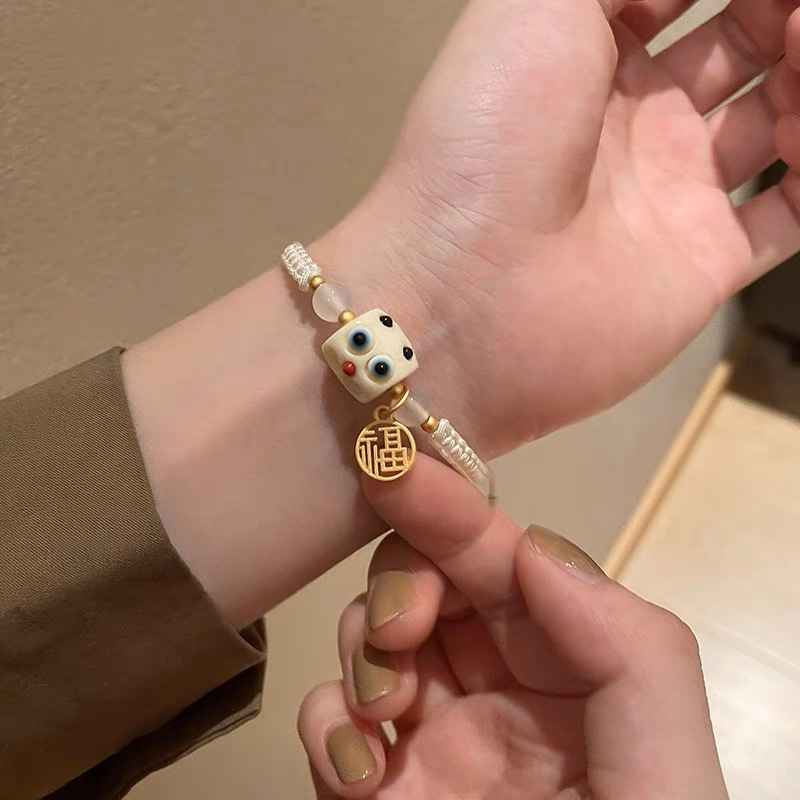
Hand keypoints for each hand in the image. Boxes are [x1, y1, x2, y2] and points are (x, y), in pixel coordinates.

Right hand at [298, 457, 727, 798]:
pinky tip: (363, 773)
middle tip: (404, 636)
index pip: (499, 556)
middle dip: (401, 588)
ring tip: (391, 719)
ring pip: (371, 637)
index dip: (446, 505)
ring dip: (365, 657)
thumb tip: (531, 549)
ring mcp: (435, 729)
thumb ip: (625, 640)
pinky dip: (332, 728)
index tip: (390, 465)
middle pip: (424, 581)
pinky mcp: (381, 784)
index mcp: (568, 655)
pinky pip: (335, 721)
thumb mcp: (663, 754)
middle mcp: (498, 678)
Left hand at [317, 0, 799, 452]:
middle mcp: (635, 123)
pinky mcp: (704, 262)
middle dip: (780, 15)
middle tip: (792, 20)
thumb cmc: (486, 137)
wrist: (466, 293)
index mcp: (588, 56)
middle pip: (743, 42)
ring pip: (777, 117)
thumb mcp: (533, 5)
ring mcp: (672, 194)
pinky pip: (791, 212)